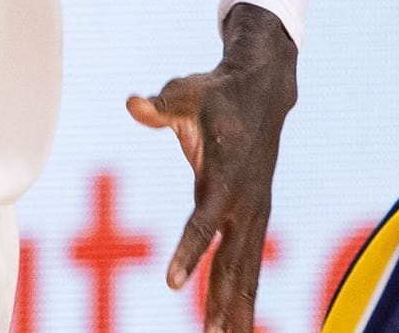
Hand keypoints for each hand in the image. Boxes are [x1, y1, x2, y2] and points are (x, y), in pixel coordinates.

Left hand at [128, 3, 297, 332]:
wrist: (265, 90)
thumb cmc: (217, 94)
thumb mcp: (186, 93)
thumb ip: (160, 106)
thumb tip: (132, 102)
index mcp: (227, 175)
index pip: (204, 221)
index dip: (189, 251)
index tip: (172, 283)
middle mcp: (245, 200)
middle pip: (233, 258)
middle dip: (221, 299)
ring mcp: (255, 211)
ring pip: (246, 268)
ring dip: (237, 307)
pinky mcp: (256, 217)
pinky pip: (250, 263)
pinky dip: (245, 296)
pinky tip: (238, 326)